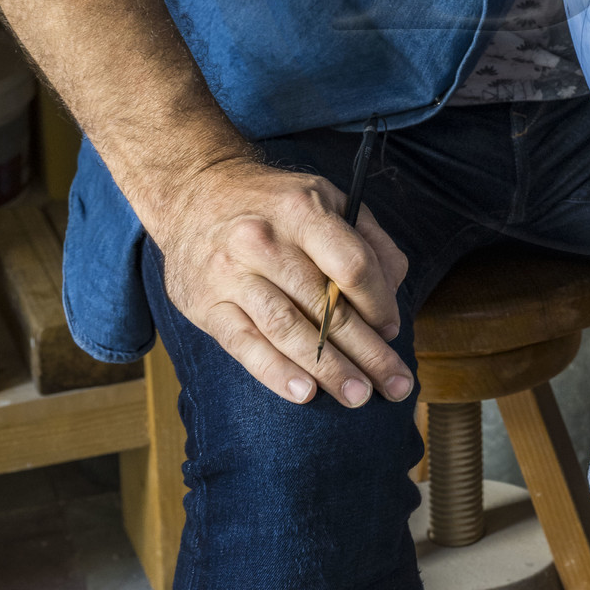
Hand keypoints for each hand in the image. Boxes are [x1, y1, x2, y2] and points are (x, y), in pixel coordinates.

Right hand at [154, 155, 412, 407]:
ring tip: (358, 396)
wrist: (193, 193)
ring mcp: (232, 274)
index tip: (391, 329)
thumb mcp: (327, 198)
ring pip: (287, 329)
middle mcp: (264, 241)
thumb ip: (368, 239)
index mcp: (302, 211)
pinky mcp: (206, 304)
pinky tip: (303, 393)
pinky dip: (274, 371)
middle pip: (325, 307)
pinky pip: (244, 344)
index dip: (379, 303)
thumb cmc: (274, 204)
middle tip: (395, 385)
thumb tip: (392, 292)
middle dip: (366, 352)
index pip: (352, 266)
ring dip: (327, 369)